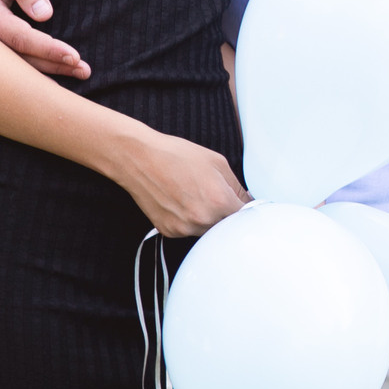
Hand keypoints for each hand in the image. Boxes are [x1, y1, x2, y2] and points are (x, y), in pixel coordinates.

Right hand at [0, 0, 89, 78]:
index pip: (20, 38)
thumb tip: (45, 15)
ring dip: (48, 69)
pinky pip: (11, 57)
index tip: (75, 57)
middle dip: (54, 66)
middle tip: (86, 71)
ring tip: (81, 72)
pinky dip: (35, 65)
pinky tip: (56, 69)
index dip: (48, 49)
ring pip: (15, 61)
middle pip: (19, 57)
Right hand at [109, 129, 248, 238]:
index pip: (246, 216)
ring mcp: (184, 228)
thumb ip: (237, 187)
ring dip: (209, 219)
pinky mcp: (169, 232)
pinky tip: (182, 202)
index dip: (246, 209)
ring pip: (209, 230)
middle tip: (216, 196)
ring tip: (195, 196)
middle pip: (227, 226)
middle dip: (227, 214)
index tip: (244, 204)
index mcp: (219, 201)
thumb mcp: (217, 163)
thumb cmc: (177, 156)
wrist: (139, 159)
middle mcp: (202, 219)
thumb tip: (249, 202)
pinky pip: (190, 231)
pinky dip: (191, 221)